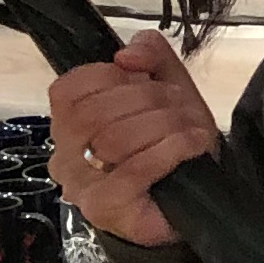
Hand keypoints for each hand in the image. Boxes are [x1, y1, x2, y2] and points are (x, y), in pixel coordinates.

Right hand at [44, 31, 218, 248]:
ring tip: (190, 127)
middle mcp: (65, 156)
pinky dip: (170, 150)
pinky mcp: (105, 208)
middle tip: (179, 104)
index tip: (144, 80)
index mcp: (69, 124)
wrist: (197, 199)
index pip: (67, 90)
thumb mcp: (165, 85)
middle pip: (92, 112)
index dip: (109, 76)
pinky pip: (134, 169)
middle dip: (146, 99)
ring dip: (164, 124)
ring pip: (114, 139)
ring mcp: (81, 186)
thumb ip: (148, 54)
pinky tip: (192, 144)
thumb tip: (125, 54)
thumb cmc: (171, 143)